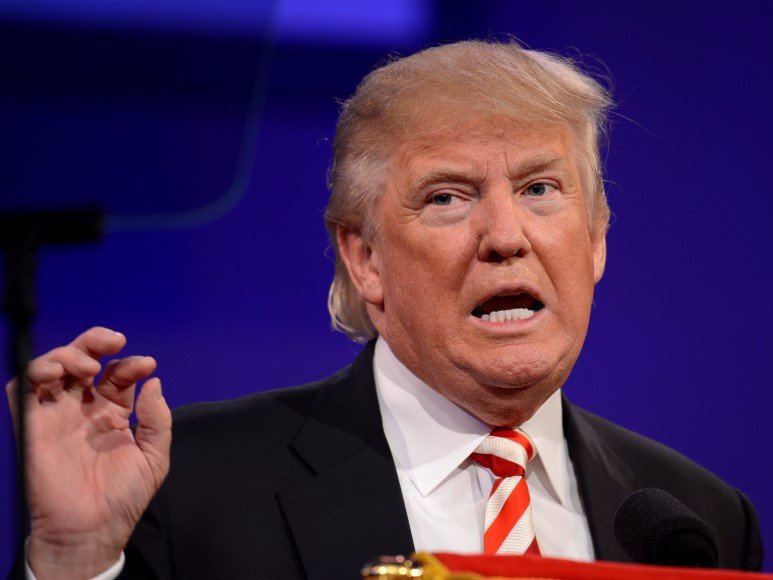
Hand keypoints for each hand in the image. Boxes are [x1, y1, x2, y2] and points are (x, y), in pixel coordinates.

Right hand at [6, 327, 171, 578]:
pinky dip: (35, 370)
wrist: (93, 531)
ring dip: (68, 354)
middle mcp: (82, 409)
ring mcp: (56, 416)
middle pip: (83, 360)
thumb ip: (157, 420)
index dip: (131, 363)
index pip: (118, 374)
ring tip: (88, 367)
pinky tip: (59, 373)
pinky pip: (22, 389)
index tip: (147, 365)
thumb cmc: (124, 498)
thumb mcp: (154, 457)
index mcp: (112, 413)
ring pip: (51, 367)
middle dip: (96, 341)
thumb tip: (154, 383)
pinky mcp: (32, 426)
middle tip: (114, 341)